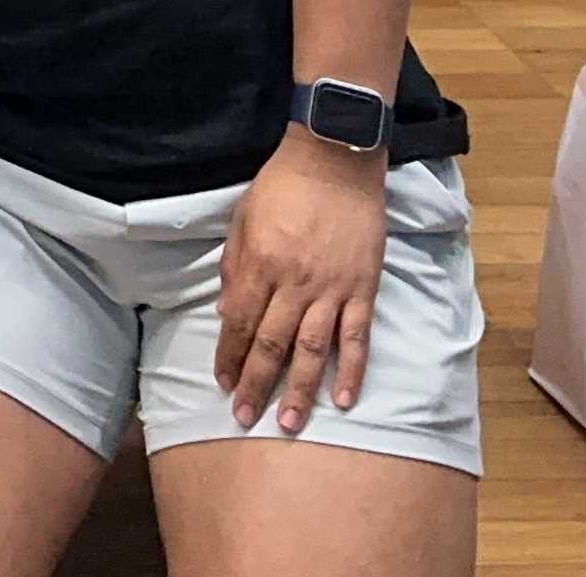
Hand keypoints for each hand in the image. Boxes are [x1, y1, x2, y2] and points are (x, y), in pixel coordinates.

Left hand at [213, 134, 388, 432]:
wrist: (335, 160)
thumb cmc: (282, 185)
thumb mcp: (243, 217)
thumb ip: (234, 266)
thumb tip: (226, 312)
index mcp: (261, 262)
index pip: (240, 321)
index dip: (229, 355)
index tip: (222, 383)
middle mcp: (295, 282)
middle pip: (273, 344)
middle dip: (256, 383)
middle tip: (245, 418)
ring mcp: (332, 289)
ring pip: (313, 350)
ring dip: (300, 390)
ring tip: (289, 424)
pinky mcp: (363, 289)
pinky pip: (357, 338)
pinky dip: (351, 371)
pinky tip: (344, 400)